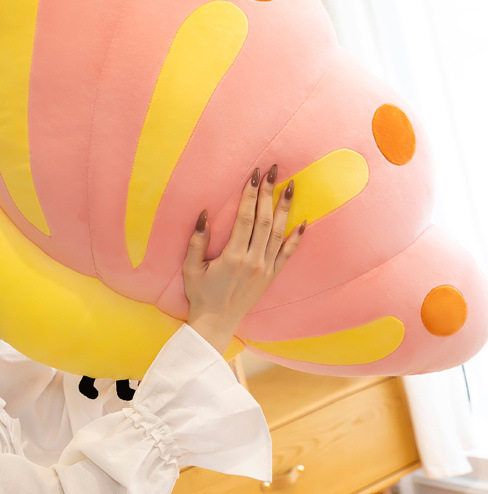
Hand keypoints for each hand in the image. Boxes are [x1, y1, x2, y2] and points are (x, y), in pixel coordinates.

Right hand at [182, 165, 306, 354]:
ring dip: (285, 208)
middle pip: (264, 220)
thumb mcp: (191, 267)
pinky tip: (303, 222)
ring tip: (290, 186)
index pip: (244, 218)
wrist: (217, 322)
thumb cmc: (200, 293)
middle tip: (273, 170)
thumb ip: (197, 241)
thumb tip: (205, 214)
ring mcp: (265, 269)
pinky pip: (288, 254)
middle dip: (268, 193)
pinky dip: (296, 238)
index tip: (253, 175)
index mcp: (232, 256)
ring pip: (278, 233)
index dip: (250, 195)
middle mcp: (253, 260)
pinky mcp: (271, 276)